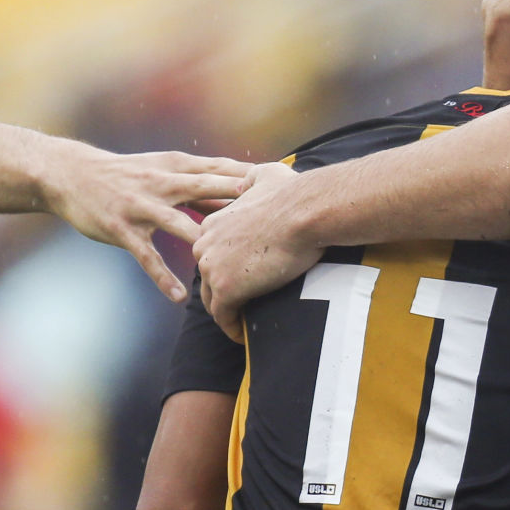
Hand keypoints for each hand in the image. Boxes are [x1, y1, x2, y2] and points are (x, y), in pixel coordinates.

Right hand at [47, 147, 250, 300]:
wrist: (74, 174)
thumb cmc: (127, 174)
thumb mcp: (164, 170)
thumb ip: (201, 182)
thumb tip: (244, 191)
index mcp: (177, 167)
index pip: (221, 170)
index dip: (252, 178)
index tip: (285, 186)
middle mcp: (163, 184)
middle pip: (209, 190)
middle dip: (239, 201)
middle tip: (270, 215)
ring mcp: (143, 207)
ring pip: (181, 226)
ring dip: (206, 243)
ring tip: (230, 263)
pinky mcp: (124, 230)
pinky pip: (147, 258)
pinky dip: (163, 278)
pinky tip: (179, 297)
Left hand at [194, 161, 320, 342]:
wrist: (304, 212)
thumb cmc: (292, 194)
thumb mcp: (267, 174)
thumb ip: (252, 178)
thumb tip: (251, 179)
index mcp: (212, 223)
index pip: (211, 254)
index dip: (225, 268)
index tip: (243, 279)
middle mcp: (204, 245)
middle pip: (207, 278)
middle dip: (223, 292)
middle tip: (243, 305)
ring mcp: (212, 268)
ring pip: (213, 301)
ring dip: (227, 314)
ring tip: (244, 324)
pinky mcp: (227, 289)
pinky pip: (224, 318)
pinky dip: (233, 329)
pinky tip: (244, 335)